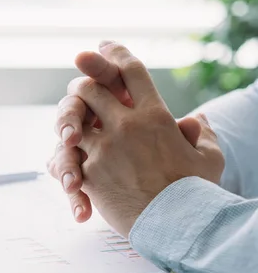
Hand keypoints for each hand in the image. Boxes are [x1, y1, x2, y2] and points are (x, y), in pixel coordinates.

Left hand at [50, 42, 223, 235]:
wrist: (175, 225)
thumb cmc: (195, 193)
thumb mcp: (208, 157)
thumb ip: (200, 134)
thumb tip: (194, 120)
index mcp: (154, 116)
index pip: (132, 72)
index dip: (116, 55)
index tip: (104, 47)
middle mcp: (124, 126)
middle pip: (91, 89)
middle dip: (83, 86)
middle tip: (82, 92)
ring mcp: (103, 149)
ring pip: (71, 120)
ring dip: (69, 124)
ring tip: (71, 133)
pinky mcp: (88, 174)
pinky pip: (66, 160)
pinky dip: (65, 163)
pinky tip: (69, 171)